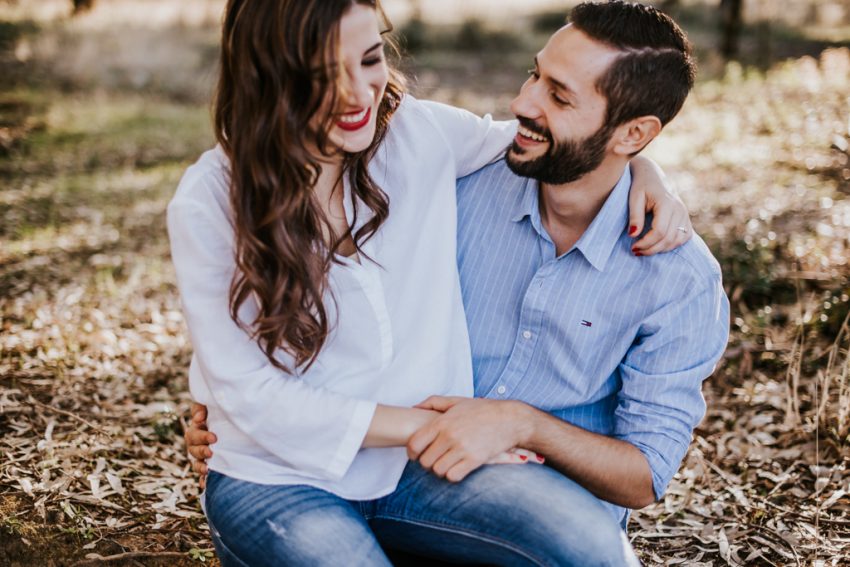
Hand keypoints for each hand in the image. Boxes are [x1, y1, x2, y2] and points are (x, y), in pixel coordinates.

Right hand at [184, 402, 215, 489]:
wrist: (239, 420)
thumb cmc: (223, 410)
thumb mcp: (211, 405)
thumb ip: (201, 407)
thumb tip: (198, 418)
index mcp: (198, 429)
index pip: (193, 435)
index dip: (201, 437)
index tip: (214, 438)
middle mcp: (198, 443)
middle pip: (193, 450)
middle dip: (201, 451)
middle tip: (212, 451)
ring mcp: (204, 455)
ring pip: (197, 463)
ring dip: (200, 467)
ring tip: (207, 469)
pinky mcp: (211, 464)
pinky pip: (203, 475)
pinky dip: (203, 479)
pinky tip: (205, 484)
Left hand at [407, 397, 536, 481]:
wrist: (510, 419)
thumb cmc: (483, 409)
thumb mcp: (457, 401)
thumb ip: (433, 402)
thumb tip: (414, 407)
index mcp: (443, 422)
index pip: (415, 443)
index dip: (412, 452)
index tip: (417, 454)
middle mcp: (450, 436)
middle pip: (425, 461)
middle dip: (427, 462)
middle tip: (434, 458)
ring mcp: (462, 449)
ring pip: (438, 470)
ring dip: (440, 469)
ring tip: (446, 463)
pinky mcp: (474, 460)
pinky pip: (453, 476)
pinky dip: (453, 475)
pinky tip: (457, 467)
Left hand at [628, 159, 691, 255]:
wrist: (652, 176)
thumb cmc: (641, 186)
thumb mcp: (634, 198)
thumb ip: (635, 216)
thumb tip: (633, 235)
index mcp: (667, 203)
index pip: (660, 231)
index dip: (646, 243)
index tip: (633, 247)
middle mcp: (680, 209)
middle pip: (669, 238)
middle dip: (651, 249)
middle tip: (636, 251)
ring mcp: (685, 214)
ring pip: (677, 241)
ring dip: (660, 249)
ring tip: (644, 250)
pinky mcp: (686, 219)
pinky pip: (684, 237)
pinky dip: (671, 245)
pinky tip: (657, 245)